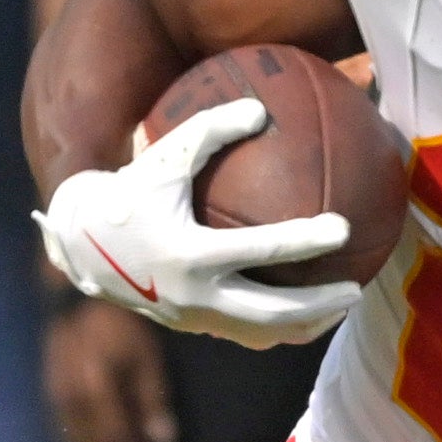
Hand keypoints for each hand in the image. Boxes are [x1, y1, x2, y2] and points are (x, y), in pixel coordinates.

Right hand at [36, 99, 359, 347]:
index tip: (343, 227)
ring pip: (263, 334)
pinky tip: (309, 311)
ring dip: (307, 325)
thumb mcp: (165, 155)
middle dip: (319, 305)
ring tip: (342, 307)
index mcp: (189, 254)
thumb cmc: (131, 190)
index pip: (259, 252)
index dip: (304, 241)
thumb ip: (209, 129)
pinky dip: (281, 326)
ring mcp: (194, 319)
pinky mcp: (194, 327)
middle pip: (271, 312)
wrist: (83, 245)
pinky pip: (247, 334)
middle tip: (358, 289)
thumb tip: (260, 107)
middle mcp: (193, 295)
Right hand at [47, 300, 176, 441]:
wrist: (79, 293)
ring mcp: (53, 396)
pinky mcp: (49, 390)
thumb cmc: (119, 321)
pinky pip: (66, 427)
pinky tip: (107, 430)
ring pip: (75, 440)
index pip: (116, 440)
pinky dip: (88, 437)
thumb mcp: (146, 358)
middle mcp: (67, 400)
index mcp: (93, 392)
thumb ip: (153, 401)